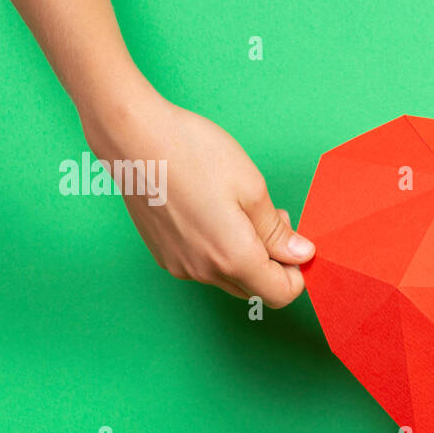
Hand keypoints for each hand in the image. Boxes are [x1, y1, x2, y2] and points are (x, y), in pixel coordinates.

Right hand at [81, 89, 313, 306]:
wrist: (133, 138)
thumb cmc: (193, 154)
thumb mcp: (252, 189)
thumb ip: (277, 232)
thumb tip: (300, 255)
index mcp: (233, 258)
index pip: (281, 294)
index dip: (296, 273)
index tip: (295, 244)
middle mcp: (205, 272)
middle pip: (255, 289)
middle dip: (272, 262)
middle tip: (270, 219)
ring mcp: (180, 266)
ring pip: (229, 278)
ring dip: (245, 255)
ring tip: (239, 211)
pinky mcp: (164, 255)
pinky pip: (204, 266)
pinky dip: (218, 250)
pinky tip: (212, 213)